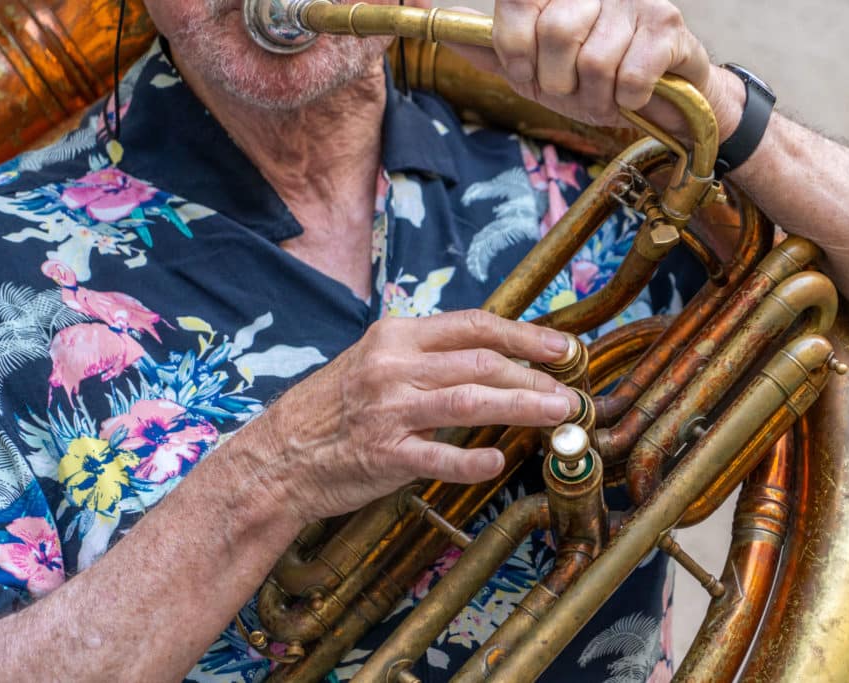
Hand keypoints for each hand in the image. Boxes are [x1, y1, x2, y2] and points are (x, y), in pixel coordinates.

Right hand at [239, 310, 578, 522]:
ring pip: (470, 401)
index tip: (561, 346)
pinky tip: (497, 462)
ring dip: (522, 407)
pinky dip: (471, 461)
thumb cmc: (333, 408)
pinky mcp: (383, 455)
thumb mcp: (374, 362)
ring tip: (558, 413)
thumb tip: (490, 357)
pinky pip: (437, 457)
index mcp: (395, 336)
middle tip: (569, 390)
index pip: (473, 325)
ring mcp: (388, 411)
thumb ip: (425, 355)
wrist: (279, 455)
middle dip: (534, 376)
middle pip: (481, 363)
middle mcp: (393, 366)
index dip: (524, 334)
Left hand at [448, 0, 743, 141]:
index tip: (525, 70)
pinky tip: (634, 95)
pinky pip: (629, 77)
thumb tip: (442, 29)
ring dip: (595, 97)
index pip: (518, 0)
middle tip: (572, 89)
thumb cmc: (593, 82)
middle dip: (557, 80)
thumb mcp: (535, 71)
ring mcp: (635, 2)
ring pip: (594, 60)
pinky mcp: (668, 27)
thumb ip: (493, 50)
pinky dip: (626, 100)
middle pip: (556, 30)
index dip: (514, 45)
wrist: (660, 103)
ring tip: (604, 96)